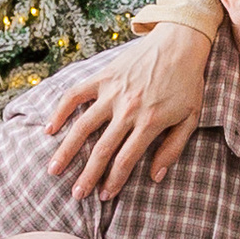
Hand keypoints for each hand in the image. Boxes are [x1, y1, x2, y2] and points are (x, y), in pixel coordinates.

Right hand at [42, 25, 213, 200]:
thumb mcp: (190, 118)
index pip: (126, 159)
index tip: (104, 196)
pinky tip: (49, 129)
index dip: (114, 181)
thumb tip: (156, 177)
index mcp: (151, 121)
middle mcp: (128, 109)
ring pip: (83, 127)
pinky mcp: (102, 76)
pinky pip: (75, 95)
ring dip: (66, 151)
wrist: (180, 42)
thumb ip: (173, 149)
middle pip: (102, 149)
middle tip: (76, 195)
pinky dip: (60, 111)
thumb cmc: (187, 83)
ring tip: (54, 170)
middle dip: (88, 176)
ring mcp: (112, 91)